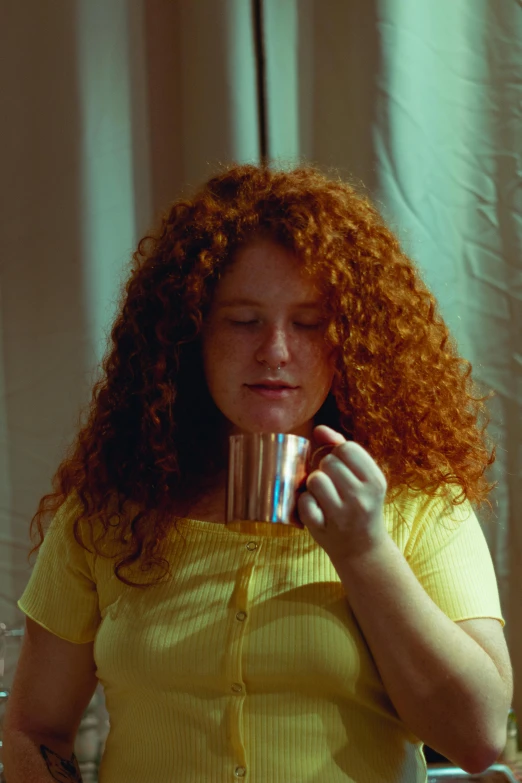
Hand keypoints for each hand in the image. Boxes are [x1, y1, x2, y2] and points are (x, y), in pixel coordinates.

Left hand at [297, 425, 388, 564]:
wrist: (363, 549)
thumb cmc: (359, 505)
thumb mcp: (362, 478)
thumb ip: (341, 448)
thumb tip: (319, 429)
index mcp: (375, 481)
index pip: (347, 448)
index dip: (337, 454)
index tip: (341, 468)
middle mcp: (362, 497)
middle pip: (328, 462)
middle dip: (325, 470)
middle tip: (333, 485)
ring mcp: (342, 515)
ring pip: (315, 479)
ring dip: (314, 486)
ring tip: (323, 496)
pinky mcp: (323, 528)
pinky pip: (304, 502)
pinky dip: (305, 504)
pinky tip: (316, 509)